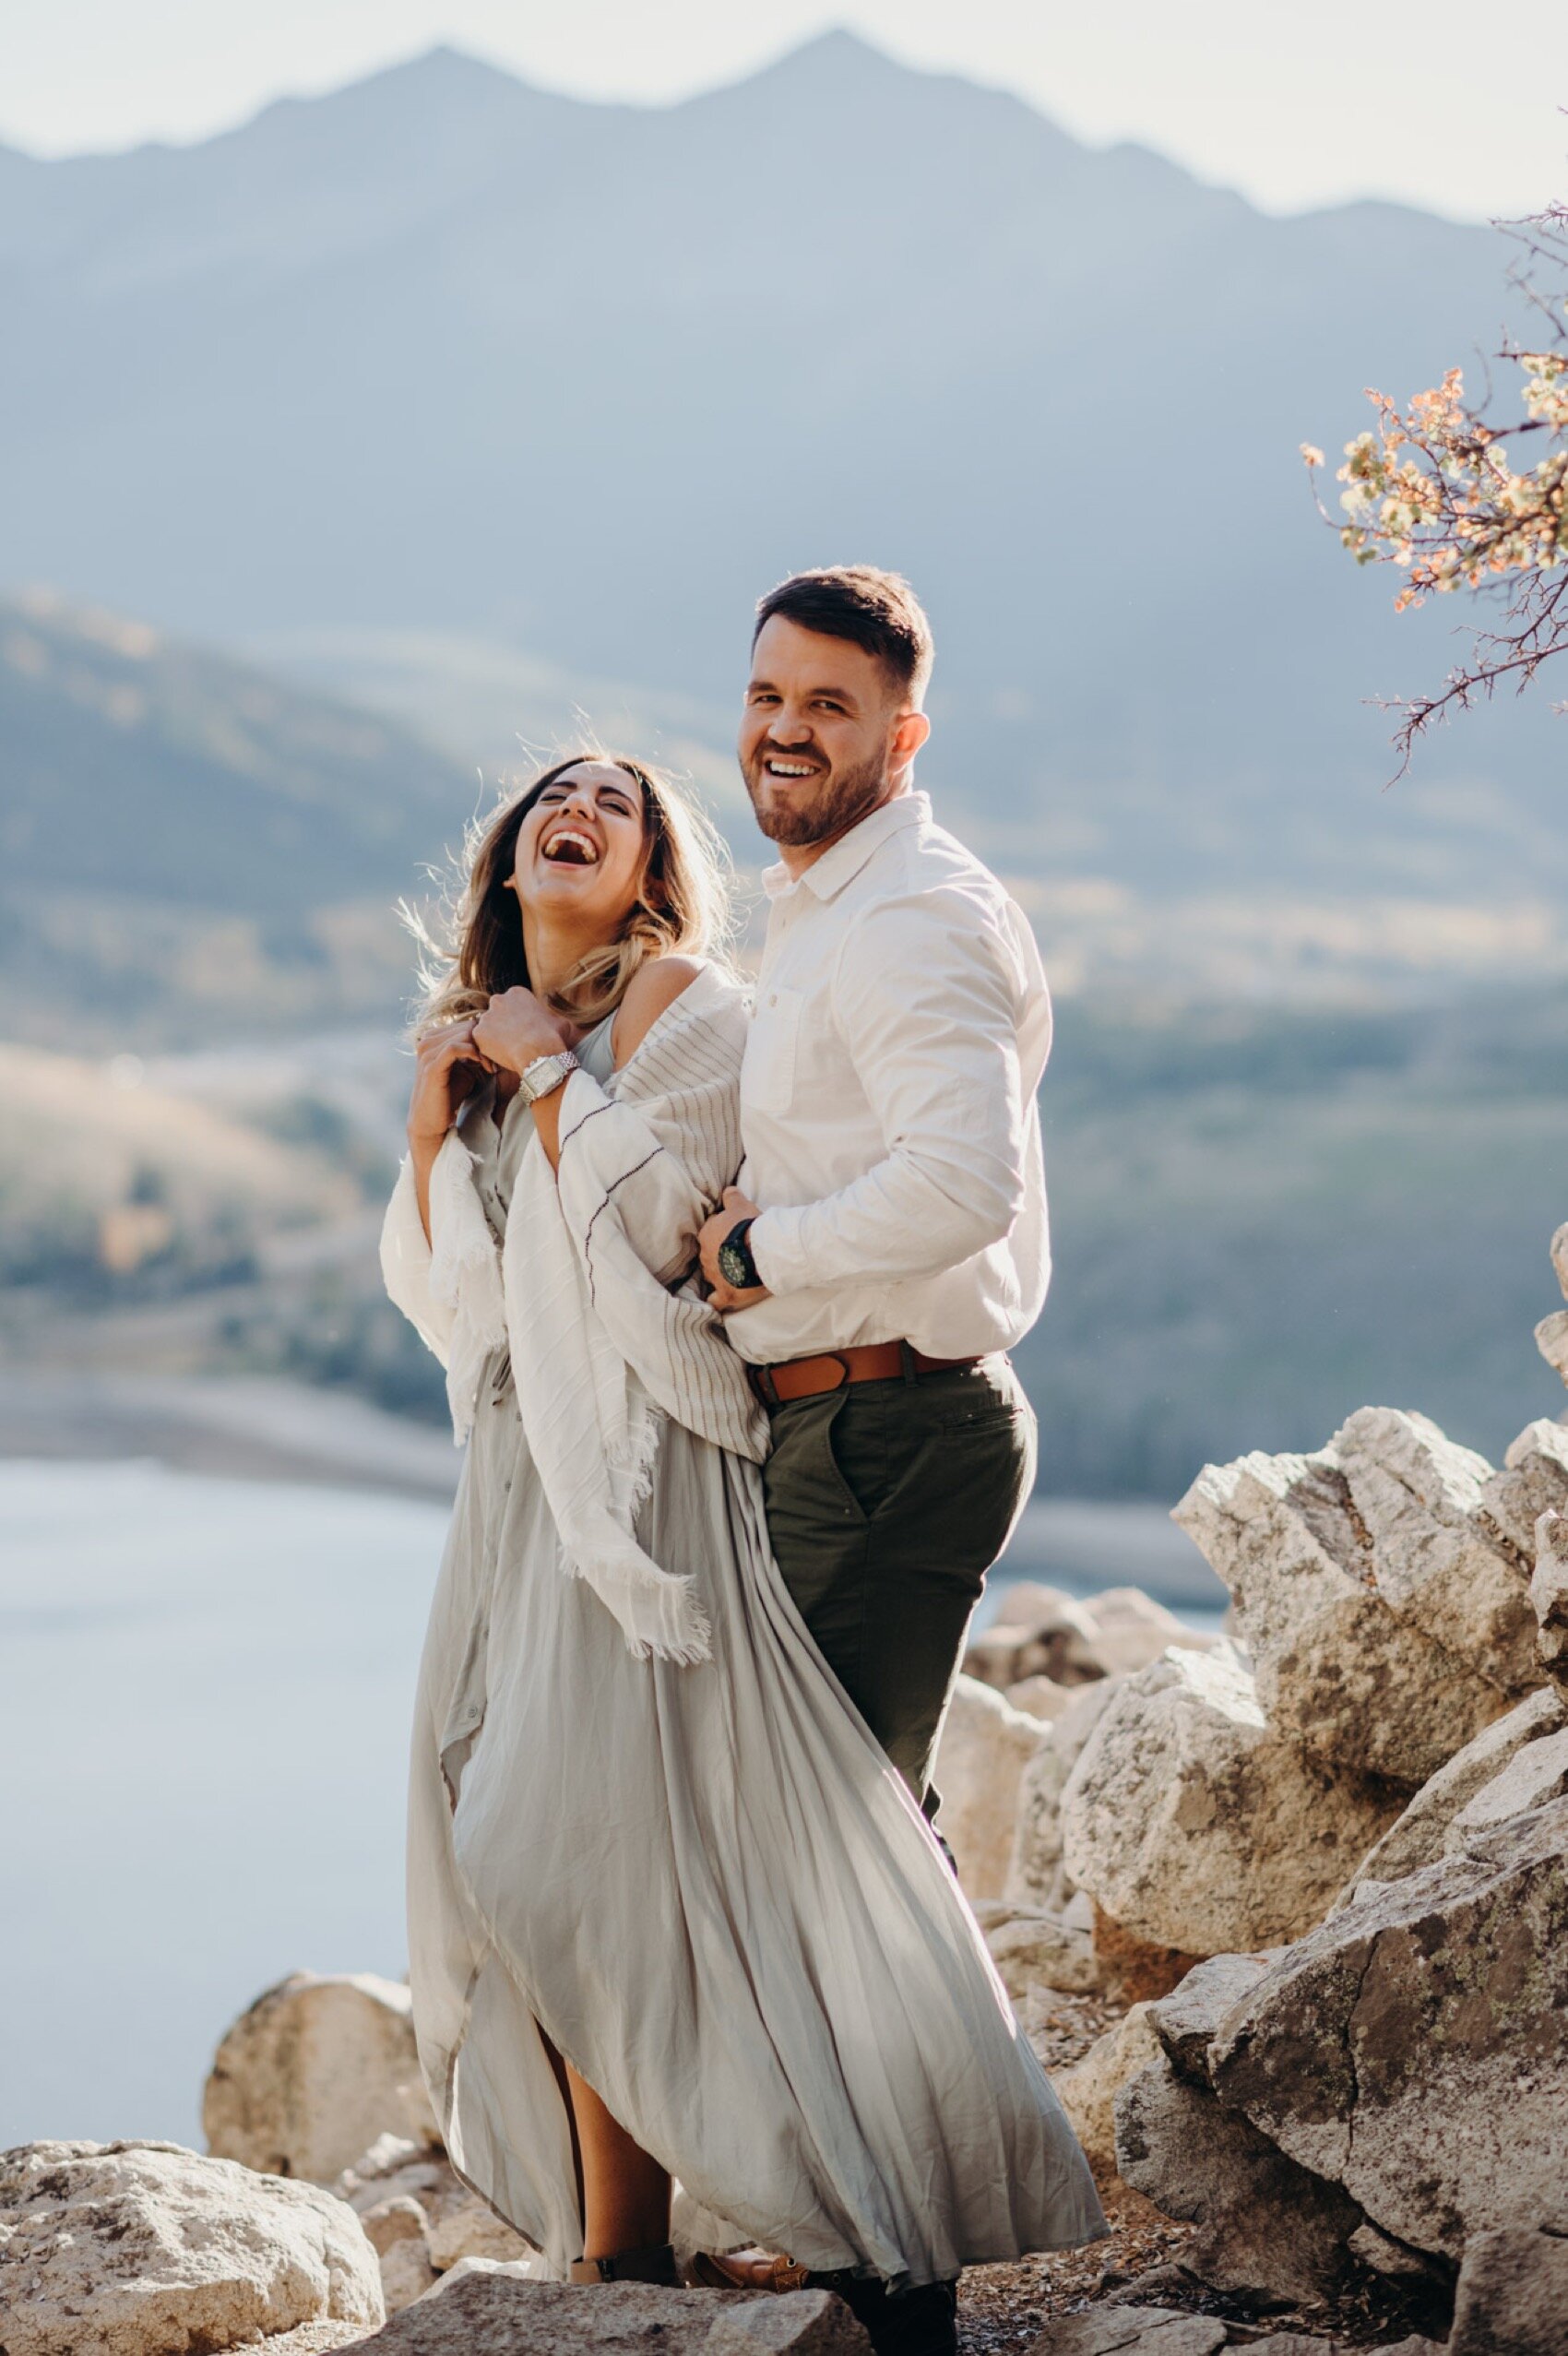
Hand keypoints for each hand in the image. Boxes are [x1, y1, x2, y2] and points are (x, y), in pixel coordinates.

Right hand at [407, 1017, 491, 1150]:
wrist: (431, 1121)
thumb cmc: (449, 1095)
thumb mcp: (465, 1069)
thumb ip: (473, 1052)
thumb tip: (494, 1039)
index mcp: (433, 1037)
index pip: (465, 1024)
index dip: (484, 1037)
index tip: (496, 1056)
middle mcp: (426, 1040)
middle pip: (466, 1026)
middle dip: (485, 1043)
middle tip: (495, 1063)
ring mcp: (426, 1052)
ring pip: (463, 1034)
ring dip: (482, 1049)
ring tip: (490, 1067)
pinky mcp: (431, 1066)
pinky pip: (454, 1047)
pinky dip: (473, 1053)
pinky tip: (483, 1065)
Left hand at [470, 986, 573, 1076]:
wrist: (538, 1053)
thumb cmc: (551, 1037)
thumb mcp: (557, 1019)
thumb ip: (548, 1016)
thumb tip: (553, 1020)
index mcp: (516, 993)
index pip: (510, 1004)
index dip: (516, 1018)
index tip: (523, 1030)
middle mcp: (498, 1000)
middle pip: (496, 1013)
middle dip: (501, 1025)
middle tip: (512, 1041)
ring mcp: (486, 1016)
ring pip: (487, 1028)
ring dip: (494, 1038)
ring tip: (508, 1052)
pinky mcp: (478, 1032)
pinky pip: (480, 1042)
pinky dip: (487, 1051)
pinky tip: (500, 1058)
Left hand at [698, 1186, 771, 1312]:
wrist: (760, 1251)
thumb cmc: (749, 1226)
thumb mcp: (740, 1205)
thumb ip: (731, 1197)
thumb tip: (727, 1190)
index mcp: (706, 1235)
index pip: (711, 1232)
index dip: (723, 1233)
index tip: (735, 1233)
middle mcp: (705, 1257)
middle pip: (711, 1255)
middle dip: (721, 1254)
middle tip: (738, 1252)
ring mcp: (714, 1277)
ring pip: (714, 1276)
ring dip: (722, 1274)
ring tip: (737, 1273)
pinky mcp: (726, 1294)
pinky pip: (716, 1301)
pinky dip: (717, 1301)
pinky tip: (720, 1302)